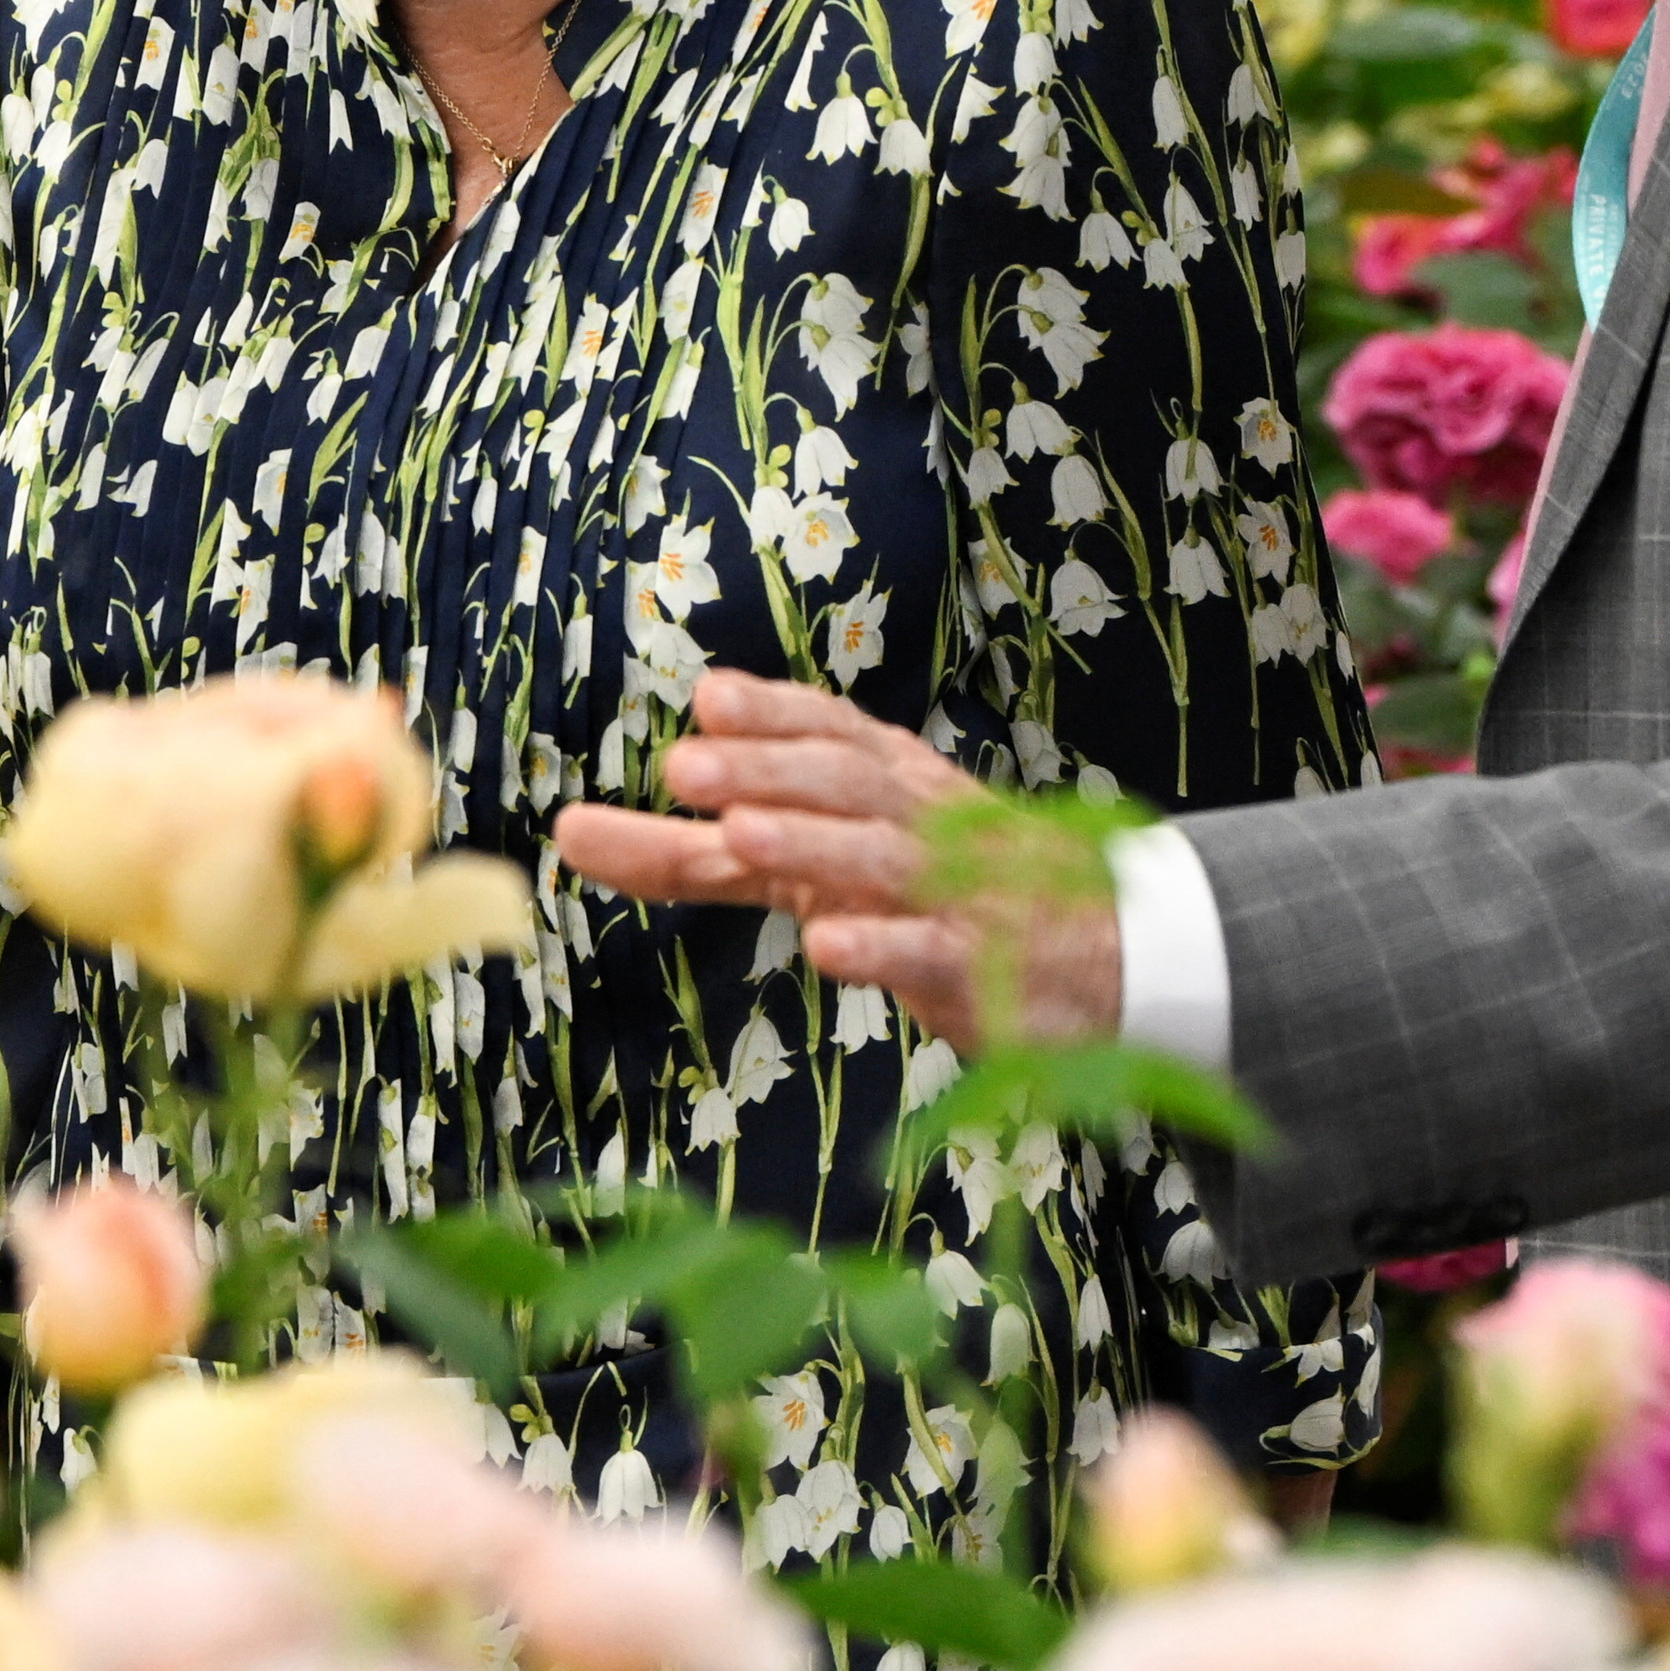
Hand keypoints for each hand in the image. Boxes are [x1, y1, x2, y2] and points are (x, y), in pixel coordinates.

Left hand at [547, 668, 1120, 1049]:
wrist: (1102, 958)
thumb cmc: (931, 894)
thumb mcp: (807, 863)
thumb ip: (691, 853)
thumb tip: (567, 828)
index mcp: (888, 782)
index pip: (831, 733)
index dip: (773, 714)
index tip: (708, 698)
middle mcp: (922, 822)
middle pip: (847, 784)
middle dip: (770, 767)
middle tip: (686, 763)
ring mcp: (956, 894)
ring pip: (885, 860)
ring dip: (815, 841)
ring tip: (741, 833)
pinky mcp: (979, 972)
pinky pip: (932, 954)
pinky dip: (883, 948)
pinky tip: (827, 946)